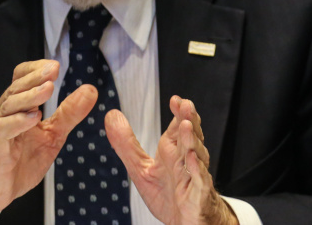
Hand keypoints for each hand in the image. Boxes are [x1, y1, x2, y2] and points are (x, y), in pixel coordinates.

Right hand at [0, 59, 95, 223]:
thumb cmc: (20, 160)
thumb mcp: (53, 135)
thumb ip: (69, 113)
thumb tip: (90, 90)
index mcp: (17, 106)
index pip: (21, 77)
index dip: (35, 69)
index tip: (55, 66)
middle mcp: (4, 112)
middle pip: (16, 87)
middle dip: (36, 77)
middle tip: (53, 70)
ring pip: (10, 104)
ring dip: (30, 95)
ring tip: (48, 89)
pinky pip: (3, 128)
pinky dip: (18, 122)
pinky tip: (33, 118)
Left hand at [106, 95, 237, 224]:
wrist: (184, 224)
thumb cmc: (168, 195)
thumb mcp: (140, 169)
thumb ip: (126, 144)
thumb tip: (111, 115)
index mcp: (172, 151)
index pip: (177, 127)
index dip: (178, 112)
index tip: (175, 99)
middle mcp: (185, 160)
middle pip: (189, 136)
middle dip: (188, 119)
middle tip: (185, 105)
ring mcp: (193, 176)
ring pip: (196, 154)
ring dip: (192, 140)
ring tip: (186, 126)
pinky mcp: (198, 195)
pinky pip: (199, 180)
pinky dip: (197, 169)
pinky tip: (192, 158)